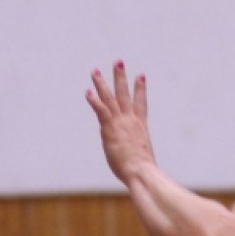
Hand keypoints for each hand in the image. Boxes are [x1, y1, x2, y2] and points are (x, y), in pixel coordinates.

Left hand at [86, 63, 157, 186]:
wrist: (141, 172)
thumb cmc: (145, 174)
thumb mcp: (145, 162)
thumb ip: (142, 159)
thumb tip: (147, 172)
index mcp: (141, 127)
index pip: (141, 104)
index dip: (141, 89)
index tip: (141, 75)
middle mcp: (131, 121)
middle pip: (125, 94)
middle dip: (121, 77)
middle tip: (118, 61)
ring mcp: (120, 123)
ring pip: (110, 97)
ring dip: (102, 82)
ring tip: (95, 70)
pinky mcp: (110, 128)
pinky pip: (101, 109)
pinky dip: (94, 100)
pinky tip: (88, 91)